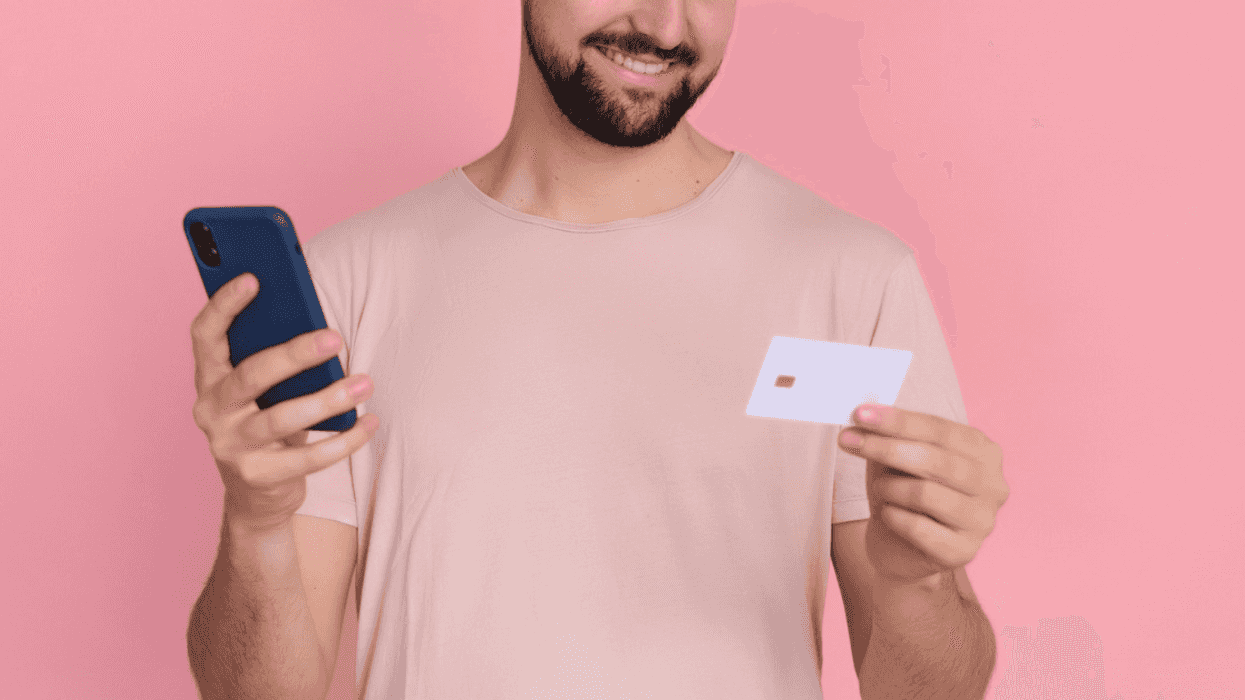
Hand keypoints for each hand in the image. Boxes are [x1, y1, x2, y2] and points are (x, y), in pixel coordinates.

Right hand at [189, 272, 378, 530]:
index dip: (223, 305)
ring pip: (281, 418)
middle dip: (294, 354)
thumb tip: (319, 325)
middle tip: (335, 337)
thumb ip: (276, 358)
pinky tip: (371, 421)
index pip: (205, 335)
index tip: (253, 278)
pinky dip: (345, 439)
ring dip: (328, 399)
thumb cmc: (267, 420)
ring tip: (365, 382)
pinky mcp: (259, 476)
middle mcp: (212, 410)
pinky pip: (308, 458)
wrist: (256, 493)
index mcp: (209, 378)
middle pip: (251, 375)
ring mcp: (231, 446)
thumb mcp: (265, 388)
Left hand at [838, 404, 1007, 585]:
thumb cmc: (903, 492)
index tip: (860, 414)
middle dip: (886, 448)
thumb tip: (865, 413)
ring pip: (925, 493)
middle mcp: (993, 485)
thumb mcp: (897, 456)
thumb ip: (890, 434)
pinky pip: (917, 527)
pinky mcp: (963, 552)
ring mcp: (982, 521)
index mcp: (984, 452)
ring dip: (889, 488)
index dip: (899, 421)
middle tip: (848, 440)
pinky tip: (889, 515)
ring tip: (880, 490)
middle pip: (935, 459)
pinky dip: (892, 517)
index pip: (940, 429)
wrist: (901, 548)